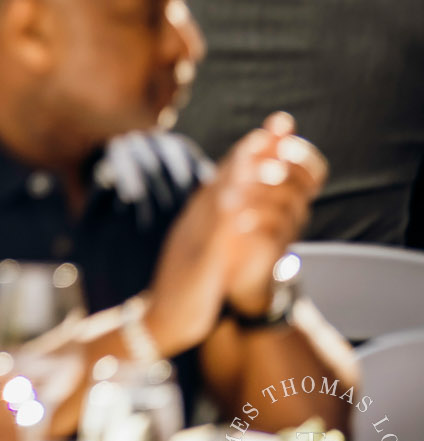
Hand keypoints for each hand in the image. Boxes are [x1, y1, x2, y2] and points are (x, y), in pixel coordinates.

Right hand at [146, 114, 320, 348]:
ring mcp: (198, 239)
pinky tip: (243, 203)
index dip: (254, 149)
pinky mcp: (201, 265)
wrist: (158, 319)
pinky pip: (216, 239)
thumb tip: (244, 204)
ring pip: (224, 198)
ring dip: (247, 172)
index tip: (278, 126)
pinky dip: (229, 218)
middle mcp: (198, 220)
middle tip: (282, 121)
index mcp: (202, 216)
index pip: (231, 173)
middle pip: (230, 176)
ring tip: (269, 149)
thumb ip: (223, 224)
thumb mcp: (207, 248)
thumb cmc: (187, 286)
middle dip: (257, 148)